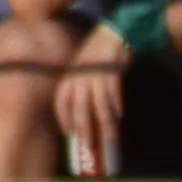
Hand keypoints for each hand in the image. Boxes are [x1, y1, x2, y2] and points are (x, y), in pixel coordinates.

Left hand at [56, 40, 128, 170]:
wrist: (112, 36)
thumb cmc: (96, 53)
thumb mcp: (80, 68)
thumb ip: (78, 86)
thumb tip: (82, 109)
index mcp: (68, 77)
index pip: (61, 102)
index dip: (64, 119)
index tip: (69, 134)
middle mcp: (78, 78)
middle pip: (79, 108)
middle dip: (84, 128)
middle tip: (89, 145)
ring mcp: (94, 76)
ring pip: (98, 105)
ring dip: (104, 122)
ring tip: (110, 136)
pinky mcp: (110, 73)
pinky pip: (112, 94)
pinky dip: (116, 105)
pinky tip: (120, 114)